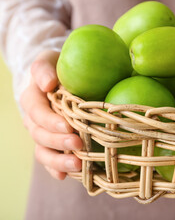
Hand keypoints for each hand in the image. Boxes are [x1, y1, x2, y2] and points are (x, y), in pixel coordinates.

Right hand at [21, 50, 82, 179]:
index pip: (37, 111)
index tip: (68, 125)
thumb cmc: (58, 70)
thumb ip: (44, 69)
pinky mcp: (52, 144)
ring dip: (59, 160)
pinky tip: (65, 176)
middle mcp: (34, 120)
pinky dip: (56, 168)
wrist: (60, 81)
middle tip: (79, 145)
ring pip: (44, 151)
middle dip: (59, 142)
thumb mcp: (49, 61)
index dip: (50, 121)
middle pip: (40, 135)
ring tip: (77, 165)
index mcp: (33, 99)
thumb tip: (49, 83)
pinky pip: (50, 159)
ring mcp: (42, 134)